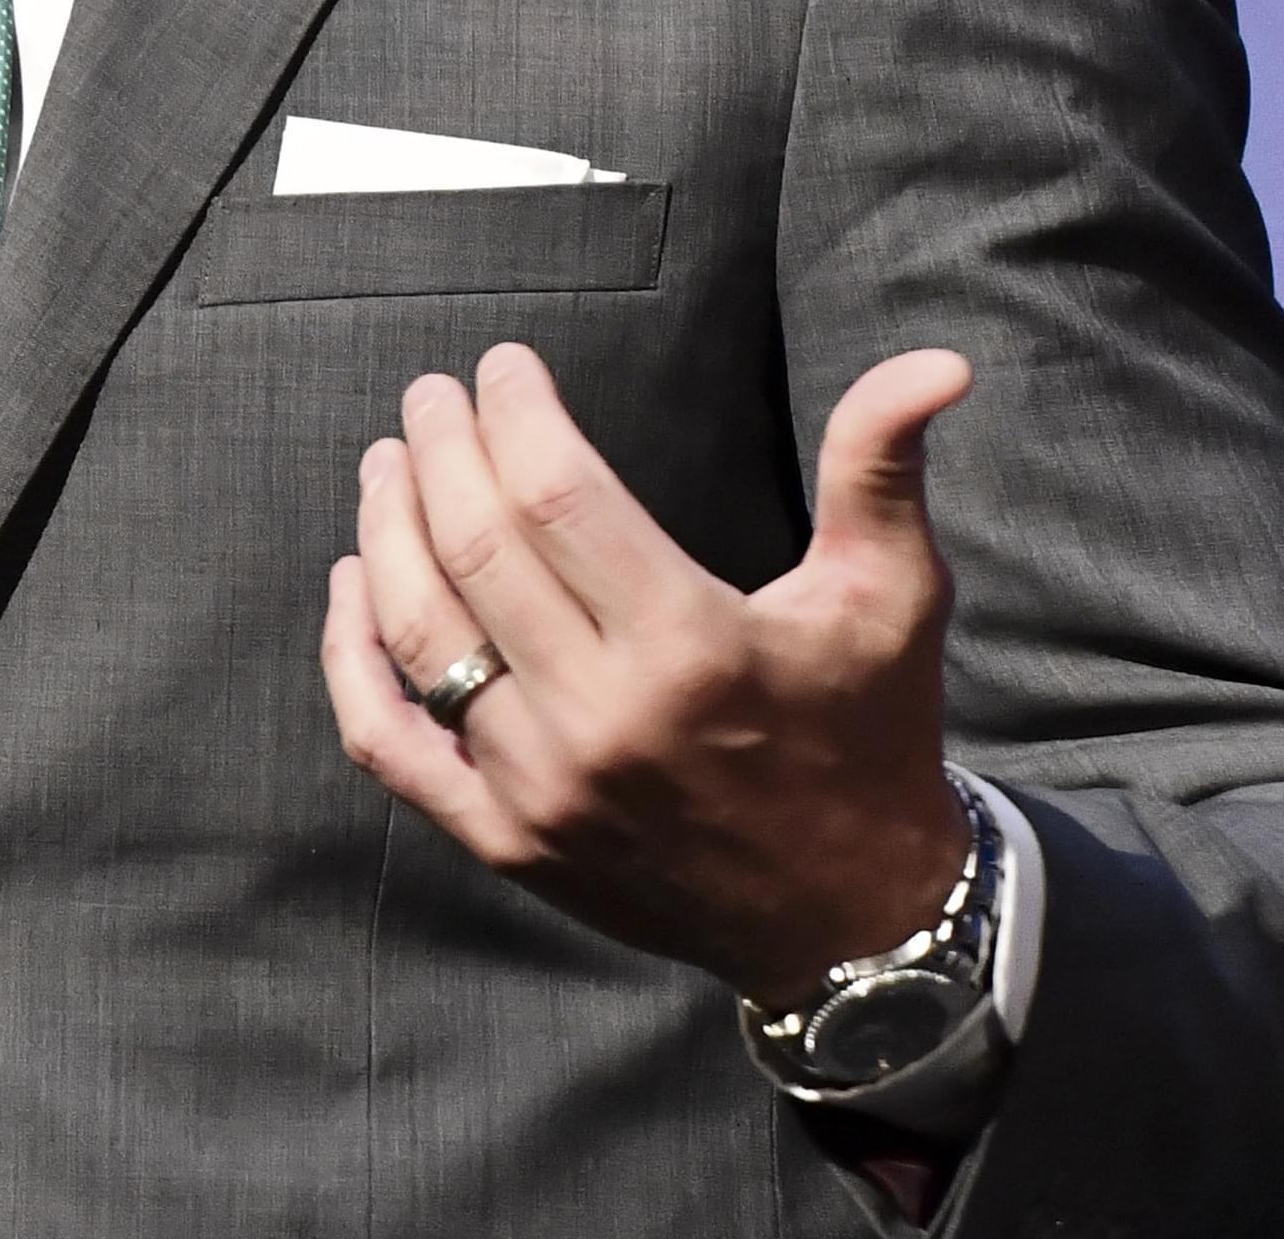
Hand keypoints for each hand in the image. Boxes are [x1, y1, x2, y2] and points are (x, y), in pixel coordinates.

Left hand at [320, 340, 972, 1006]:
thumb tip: (936, 363)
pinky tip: (348, 586)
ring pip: (418, 632)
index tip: (500, 365)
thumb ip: (882, 466)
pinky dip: (349, 662)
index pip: (554, 492)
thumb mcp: (892, 594)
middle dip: (437, 448)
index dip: (512, 412)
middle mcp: (602, 718)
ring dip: (384, 531)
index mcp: (691, 644)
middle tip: (429, 394)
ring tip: (386, 461)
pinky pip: (390, 745)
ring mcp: (542, 789)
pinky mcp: (507, 842)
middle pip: (474, 547)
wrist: (856, 920)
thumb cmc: (870, 732)